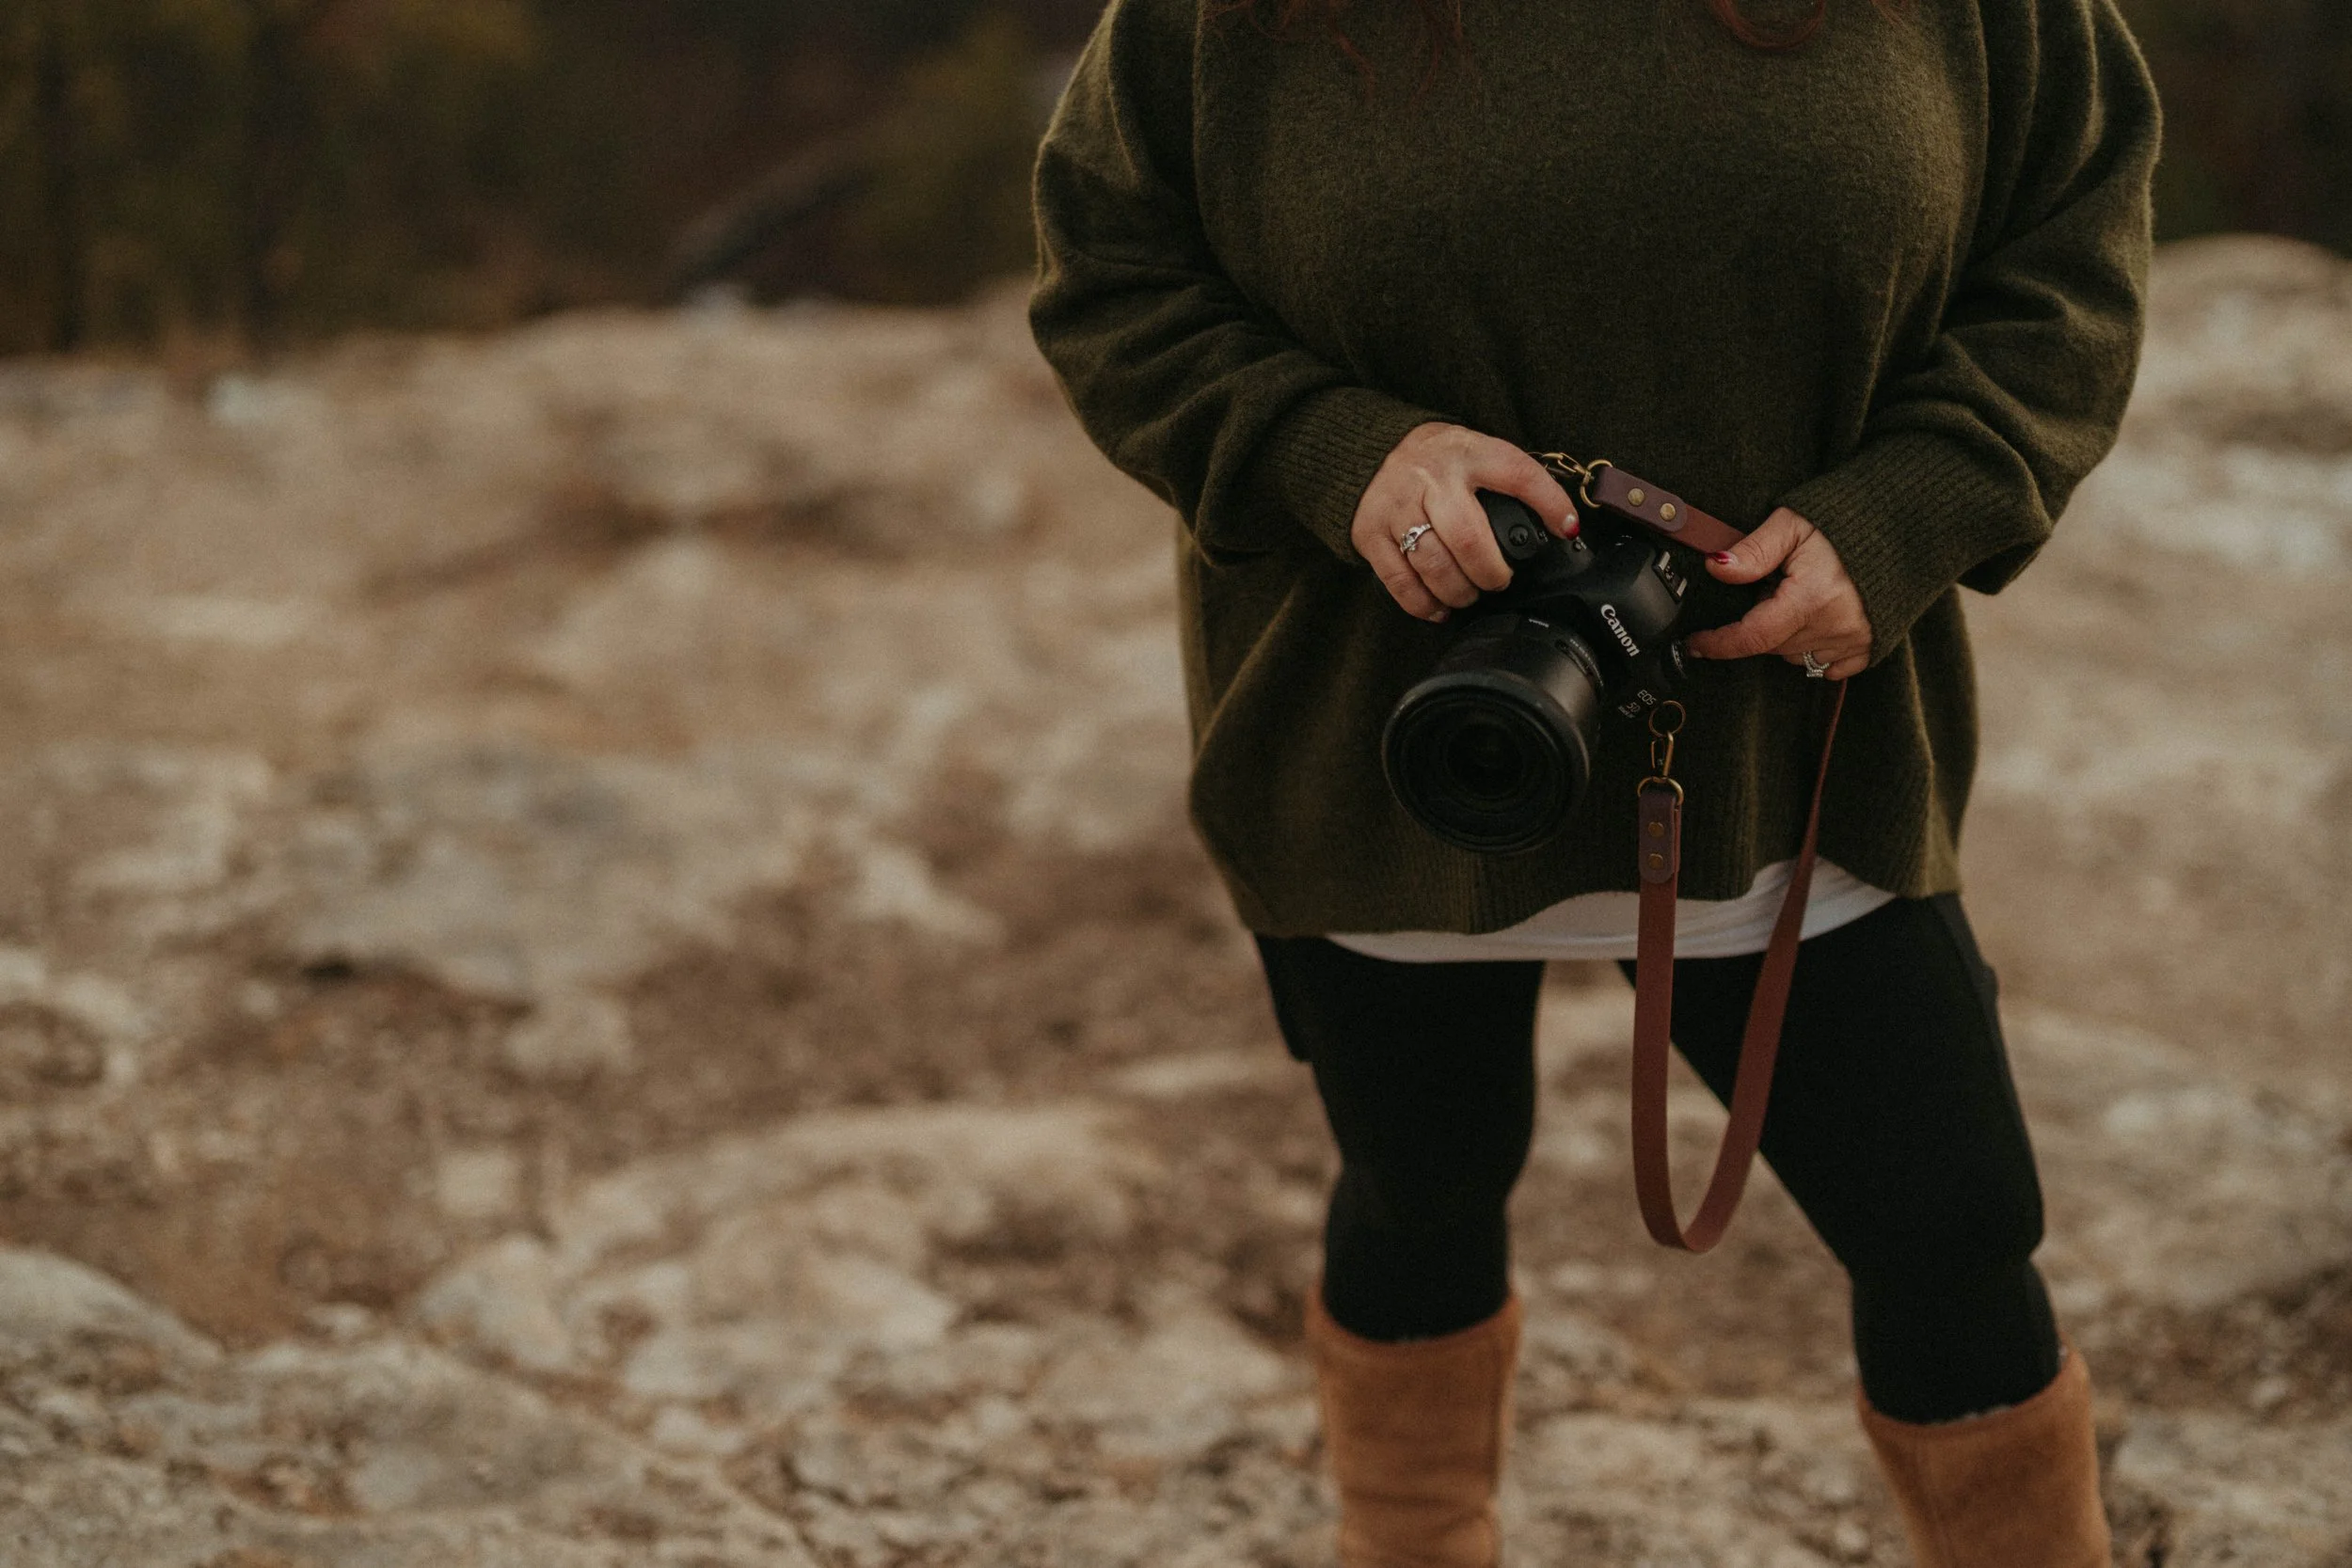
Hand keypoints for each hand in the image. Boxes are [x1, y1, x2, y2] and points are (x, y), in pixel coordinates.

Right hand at [1351, 423, 1577, 621]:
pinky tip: (1439, 607)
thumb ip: (1506, 482)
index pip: (1517, 474)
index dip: (1548, 503)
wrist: (1372, 451)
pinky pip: (1400, 581)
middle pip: (1468, 538)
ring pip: (1433, 564)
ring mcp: (1397, 505)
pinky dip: (1424, 603)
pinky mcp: (1371, 533)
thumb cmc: (1438, 462)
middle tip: (1499, 581)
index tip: (1567, 529)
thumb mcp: (1476, 452)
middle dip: (1492, 573)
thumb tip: (1558, 526)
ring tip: (1468, 595)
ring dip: (1459, 592)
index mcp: (1468, 453)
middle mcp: (1432, 477)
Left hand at [1683, 507, 1872, 679]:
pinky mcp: (1869, 648)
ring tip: (1798, 597)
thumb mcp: (1793, 524)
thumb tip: (1716, 568)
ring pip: (1792, 657)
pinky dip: (1810, 648)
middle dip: (1758, 623)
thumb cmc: (1846, 521)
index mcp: (1813, 597)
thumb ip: (1754, 550)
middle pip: (1770, 645)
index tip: (1694, 644)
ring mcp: (1854, 641)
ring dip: (1783, 635)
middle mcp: (1835, 626)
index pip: (1752, 636)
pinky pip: (1824, 667)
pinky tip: (1816, 618)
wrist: (1905, 527)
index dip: (1718, 644)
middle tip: (1772, 588)